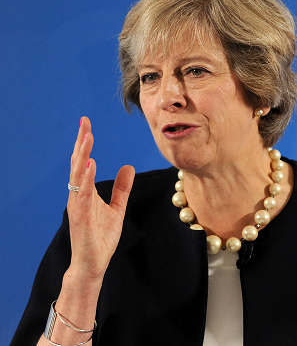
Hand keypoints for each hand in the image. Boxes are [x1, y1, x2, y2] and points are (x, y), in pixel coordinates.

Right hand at [66, 116, 134, 281]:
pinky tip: (90, 165)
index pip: (84, 162)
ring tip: (87, 138)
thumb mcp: (117, 208)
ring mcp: (78, 206)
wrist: (93, 264)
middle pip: (78, 163)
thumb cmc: (101, 238)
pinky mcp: (81, 218)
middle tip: (84, 121)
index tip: (86, 123)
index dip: (85, 143)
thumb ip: (122, 188)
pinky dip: (86, 179)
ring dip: (82, 156)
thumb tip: (129, 167)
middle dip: (81, 142)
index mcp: (86, 191)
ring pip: (78, 176)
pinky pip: (82, 195)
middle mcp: (79, 195)